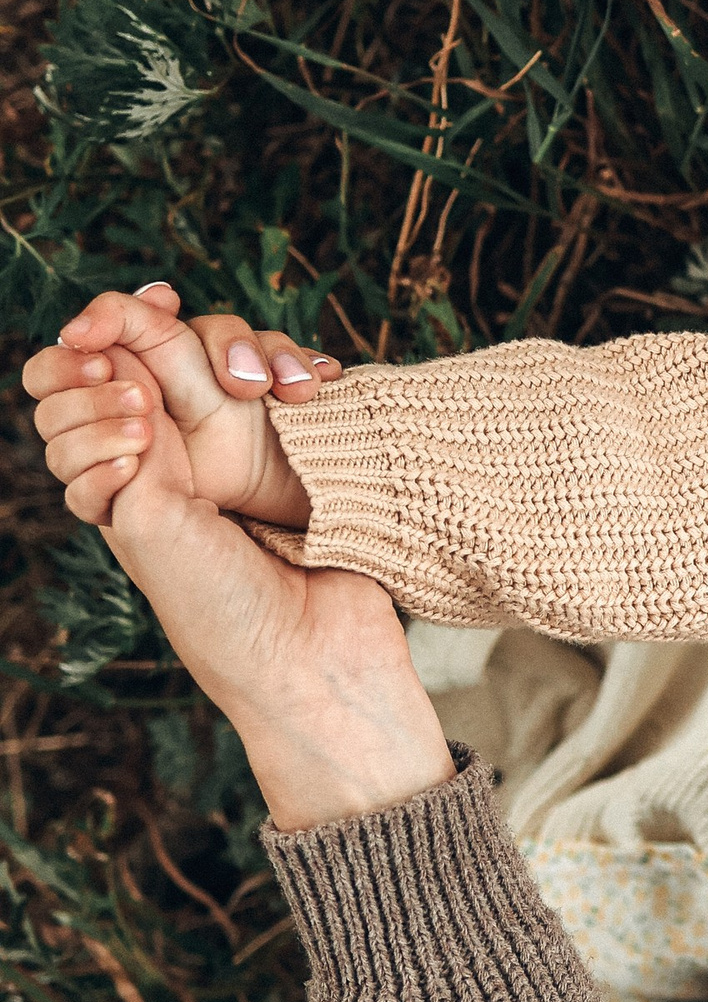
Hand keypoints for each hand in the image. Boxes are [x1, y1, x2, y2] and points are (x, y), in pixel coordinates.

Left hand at [19, 321, 446, 829]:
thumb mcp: (150, 528)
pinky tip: (304, 386)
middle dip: (165, 342)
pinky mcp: (306, 447)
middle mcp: (182, 459)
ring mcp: (248, 448)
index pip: (89, 394)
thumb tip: (130, 370)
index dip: (94, 362)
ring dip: (240, 352)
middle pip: (155, 355)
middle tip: (197, 373)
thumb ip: (131, 447)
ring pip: (224, 355)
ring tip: (261, 387)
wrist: (324, 660)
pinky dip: (293, 368)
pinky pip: (288, 377)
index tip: (114, 361)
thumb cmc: (228, 614)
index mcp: (126, 485)